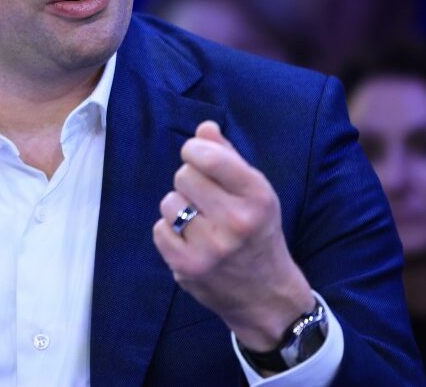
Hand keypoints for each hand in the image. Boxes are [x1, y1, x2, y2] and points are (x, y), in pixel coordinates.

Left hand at [152, 120, 313, 351]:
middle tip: (207, 199)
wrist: (265, 296)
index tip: (197, 156)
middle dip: (190, 182)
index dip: (195, 151)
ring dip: (180, 208)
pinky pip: (159, 229)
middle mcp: (236, 221)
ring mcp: (210, 247)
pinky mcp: (187, 267)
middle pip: (183, 175)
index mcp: (257, 196)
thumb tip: (203, 129)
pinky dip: (170, 232)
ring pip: (169, 202)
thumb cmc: (258, 234)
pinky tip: (191, 241)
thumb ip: (228, 157)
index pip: (208, 155)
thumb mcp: (256, 193)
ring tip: (201, 222)